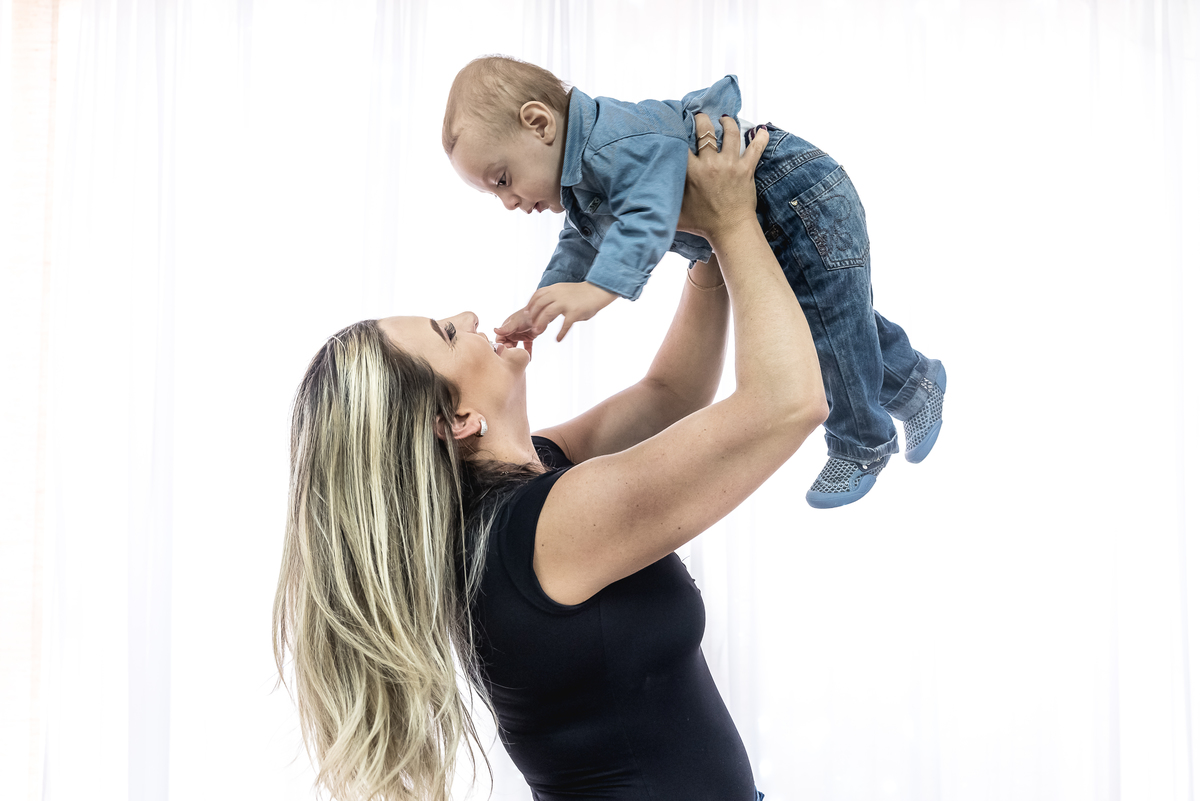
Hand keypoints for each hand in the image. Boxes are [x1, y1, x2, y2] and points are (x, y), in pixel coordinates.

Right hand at [494, 307, 538, 356]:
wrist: (541, 312)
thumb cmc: (525, 315)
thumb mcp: (515, 322)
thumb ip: (506, 328)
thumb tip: (494, 330)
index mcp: (506, 329)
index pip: (500, 341)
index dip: (502, 347)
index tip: (506, 352)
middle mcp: (511, 333)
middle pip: (507, 346)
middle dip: (509, 352)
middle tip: (513, 358)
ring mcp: (519, 336)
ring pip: (516, 348)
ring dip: (518, 354)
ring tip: (520, 360)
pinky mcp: (528, 338)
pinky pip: (527, 347)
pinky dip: (528, 352)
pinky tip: (529, 358)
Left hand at [517, 281, 618, 342]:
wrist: (598, 291)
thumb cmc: (582, 294)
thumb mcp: (564, 291)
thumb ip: (554, 299)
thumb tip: (545, 314)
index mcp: (555, 289)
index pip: (537, 295)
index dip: (530, 305)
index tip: (527, 314)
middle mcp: (558, 294)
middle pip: (539, 305)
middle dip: (533, 316)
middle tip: (532, 327)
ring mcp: (566, 303)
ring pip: (547, 313)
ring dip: (541, 324)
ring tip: (539, 333)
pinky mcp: (575, 312)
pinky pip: (565, 324)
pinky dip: (561, 333)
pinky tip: (558, 339)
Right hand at [676, 113, 767, 241]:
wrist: (730, 231)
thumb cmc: (702, 225)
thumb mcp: (677, 214)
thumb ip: (664, 202)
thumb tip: (646, 199)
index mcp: (692, 172)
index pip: (682, 144)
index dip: (679, 132)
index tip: (678, 125)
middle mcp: (711, 164)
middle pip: (706, 131)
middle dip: (702, 120)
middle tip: (701, 118)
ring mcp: (730, 165)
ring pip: (730, 133)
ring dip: (728, 123)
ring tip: (724, 120)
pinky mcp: (746, 169)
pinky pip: (756, 148)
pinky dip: (760, 137)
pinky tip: (762, 129)